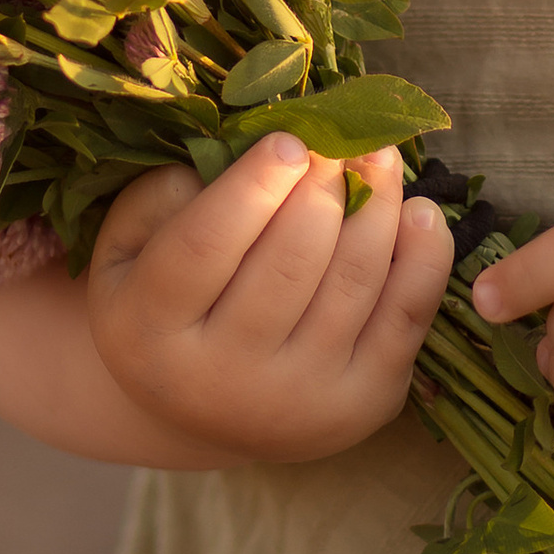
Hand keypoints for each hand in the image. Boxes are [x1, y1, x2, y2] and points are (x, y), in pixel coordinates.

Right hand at [86, 133, 456, 464]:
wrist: (204, 414)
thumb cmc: (166, 306)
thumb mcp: (128, 250)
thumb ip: (161, 196)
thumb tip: (243, 154)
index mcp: (150, 330)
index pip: (206, 246)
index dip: (252, 185)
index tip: (289, 139)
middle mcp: (222, 377)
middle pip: (290, 261)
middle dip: (324, 186)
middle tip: (338, 140)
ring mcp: (299, 400)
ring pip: (353, 280)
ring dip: (378, 205)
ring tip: (380, 158)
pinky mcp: (363, 405)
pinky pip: (407, 317)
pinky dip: (425, 256)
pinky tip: (418, 212)